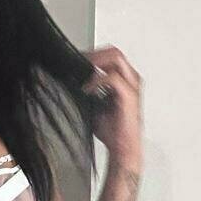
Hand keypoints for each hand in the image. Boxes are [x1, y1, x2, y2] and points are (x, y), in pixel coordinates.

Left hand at [81, 45, 143, 165]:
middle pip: (114, 52)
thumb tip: (68, 80)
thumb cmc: (111, 130)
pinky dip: (97, 81)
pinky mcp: (129, 96)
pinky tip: (87, 90)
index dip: (92, 55)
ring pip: (116, 58)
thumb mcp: (93, 104)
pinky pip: (112, 78)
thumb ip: (87, 89)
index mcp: (125, 80)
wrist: (122, 148)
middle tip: (77, 62)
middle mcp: (131, 79)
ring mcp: (132, 86)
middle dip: (94, 55)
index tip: (74, 60)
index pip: (110, 56)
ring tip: (81, 71)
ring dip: (95, 62)